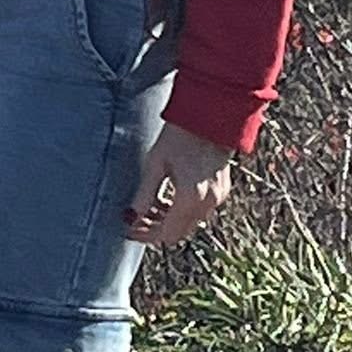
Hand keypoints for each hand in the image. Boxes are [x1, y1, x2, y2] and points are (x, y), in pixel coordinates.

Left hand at [124, 122, 232, 246]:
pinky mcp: (221, 190)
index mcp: (190, 198)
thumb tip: (131, 217)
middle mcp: (207, 203)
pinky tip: (168, 197)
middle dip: (156, 229)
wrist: (210, 116)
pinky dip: (182, 210)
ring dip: (169, 220)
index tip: (130, 229)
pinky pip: (199, 211)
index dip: (146, 235)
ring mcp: (218, 197)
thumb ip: (144, 194)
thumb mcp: (156, 163)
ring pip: (189, 223)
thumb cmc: (180, 134)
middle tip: (136, 220)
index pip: (166, 234)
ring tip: (149, 206)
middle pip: (178, 232)